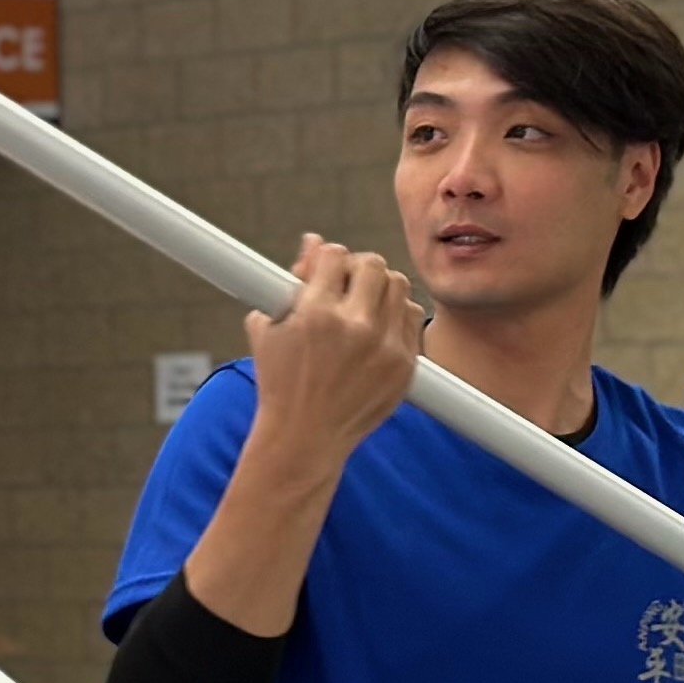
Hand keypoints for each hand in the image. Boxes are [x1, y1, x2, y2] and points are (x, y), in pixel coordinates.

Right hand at [242, 235, 425, 482]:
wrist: (305, 440)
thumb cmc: (281, 385)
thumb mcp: (270, 332)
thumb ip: (288, 283)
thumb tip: (312, 242)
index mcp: (316, 314)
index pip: (334, 254)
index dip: (326, 260)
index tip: (323, 273)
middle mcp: (354, 327)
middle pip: (372, 263)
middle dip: (356, 270)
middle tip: (347, 286)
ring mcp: (384, 347)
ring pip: (398, 285)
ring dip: (380, 288)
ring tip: (364, 305)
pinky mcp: (404, 365)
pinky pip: (413, 316)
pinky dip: (397, 314)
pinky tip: (380, 327)